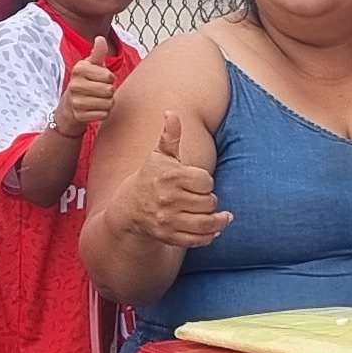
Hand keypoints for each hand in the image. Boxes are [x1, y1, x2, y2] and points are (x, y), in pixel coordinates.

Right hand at [52, 37, 117, 135]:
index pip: (109, 76)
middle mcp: (75, 85)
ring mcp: (76, 102)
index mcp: (79, 69)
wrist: (68, 107)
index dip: (109, 78)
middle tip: (99, 91)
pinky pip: (104, 115)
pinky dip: (103, 113)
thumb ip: (97, 53)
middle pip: (109, 90)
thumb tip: (100, 38)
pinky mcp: (79, 116)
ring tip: (98, 100)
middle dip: (109, 91)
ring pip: (108, 103)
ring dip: (108, 103)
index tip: (100, 79)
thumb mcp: (90, 66)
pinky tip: (95, 109)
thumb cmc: (84, 82)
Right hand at [128, 110, 230, 247]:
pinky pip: (196, 240)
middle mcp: (168, 199)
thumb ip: (170, 136)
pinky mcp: (168, 236)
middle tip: (203, 199)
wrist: (128, 208)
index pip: (206, 182)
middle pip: (208, 203)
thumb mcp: (159, 156)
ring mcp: (168, 219)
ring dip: (218, 222)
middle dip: (210, 201)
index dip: (206, 183)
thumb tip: (171, 112)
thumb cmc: (150, 178)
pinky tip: (213, 231)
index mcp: (171, 176)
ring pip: (205, 223)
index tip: (200, 183)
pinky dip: (208, 237)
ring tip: (223, 218)